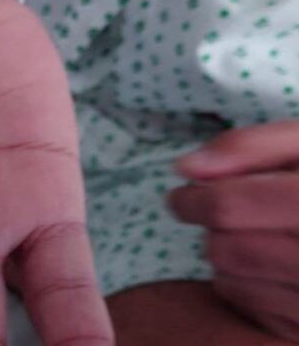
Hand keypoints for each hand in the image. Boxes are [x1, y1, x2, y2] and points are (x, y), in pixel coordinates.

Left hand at [170, 121, 298, 341]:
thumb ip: (249, 147)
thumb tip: (185, 168)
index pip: (228, 207)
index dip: (192, 199)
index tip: (181, 196)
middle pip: (225, 249)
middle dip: (216, 228)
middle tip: (231, 213)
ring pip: (231, 282)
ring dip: (228, 259)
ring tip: (262, 237)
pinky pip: (254, 310)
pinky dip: (249, 288)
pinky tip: (276, 267)